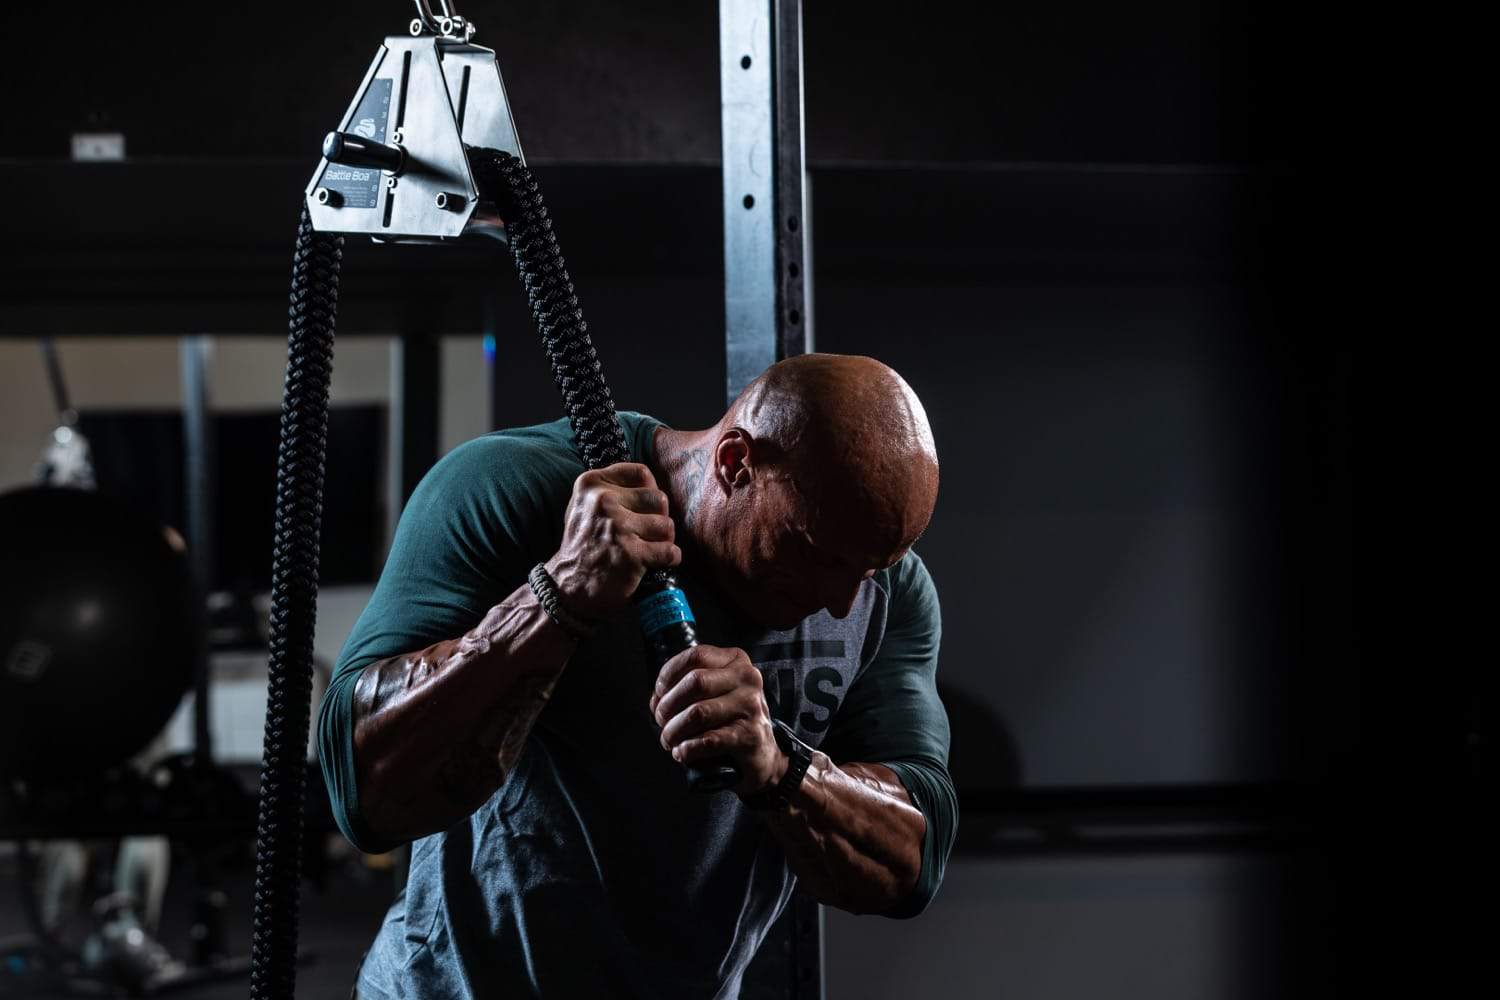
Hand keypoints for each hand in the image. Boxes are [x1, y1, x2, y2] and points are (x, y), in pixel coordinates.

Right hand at [546, 463, 680, 618]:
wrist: (567, 587)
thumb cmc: (583, 544)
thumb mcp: (585, 505)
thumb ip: (613, 487)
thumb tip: (651, 483)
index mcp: (591, 484)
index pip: (642, 474)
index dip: (649, 492)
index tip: (642, 509)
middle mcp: (603, 501)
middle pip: (659, 499)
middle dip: (658, 519)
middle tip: (645, 534)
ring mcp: (618, 528)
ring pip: (667, 526)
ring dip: (663, 541)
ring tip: (647, 549)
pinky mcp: (631, 554)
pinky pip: (670, 551)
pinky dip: (669, 559)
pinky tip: (656, 563)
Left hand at [649, 644, 786, 796]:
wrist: (763, 754)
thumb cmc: (730, 720)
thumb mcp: (714, 694)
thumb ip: (685, 689)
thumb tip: (657, 701)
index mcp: (736, 661)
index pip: (695, 655)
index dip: (669, 674)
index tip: (659, 694)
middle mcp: (747, 679)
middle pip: (695, 682)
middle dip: (668, 705)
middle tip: (661, 721)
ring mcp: (752, 706)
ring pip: (698, 712)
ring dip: (674, 730)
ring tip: (669, 741)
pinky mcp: (751, 736)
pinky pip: (709, 740)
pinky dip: (688, 748)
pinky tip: (682, 753)